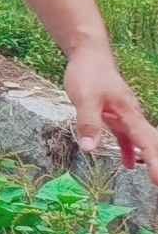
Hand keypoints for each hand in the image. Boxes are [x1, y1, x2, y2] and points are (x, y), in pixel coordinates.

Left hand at [64, 43, 157, 182]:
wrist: (89, 55)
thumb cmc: (88, 74)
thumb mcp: (84, 99)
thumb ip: (88, 123)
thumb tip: (89, 149)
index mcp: (129, 113)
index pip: (146, 142)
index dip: (154, 162)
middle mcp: (132, 115)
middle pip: (150, 143)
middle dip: (157, 162)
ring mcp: (125, 115)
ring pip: (141, 140)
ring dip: (148, 158)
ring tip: (154, 177)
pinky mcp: (115, 114)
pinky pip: (127, 136)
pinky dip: (129, 149)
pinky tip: (128, 162)